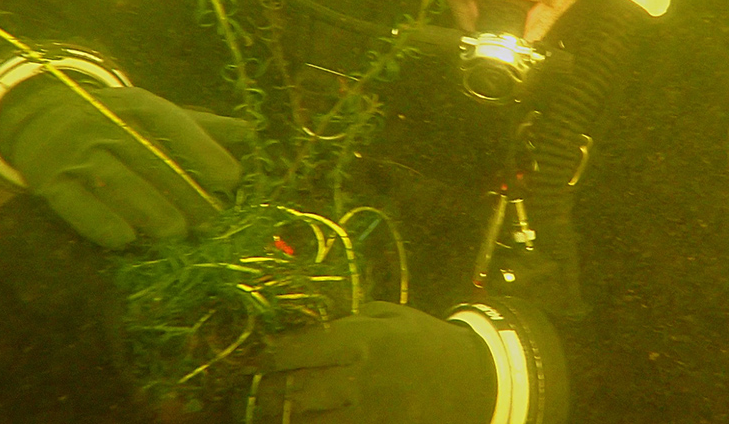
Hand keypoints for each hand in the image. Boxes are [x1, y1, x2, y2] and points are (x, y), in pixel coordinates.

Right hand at [0, 84, 251, 247]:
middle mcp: (104, 122)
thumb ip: (200, 128)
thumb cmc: (116, 121)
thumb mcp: (155, 115)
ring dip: (149, 210)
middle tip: (209, 222)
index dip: (204, 152)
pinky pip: (76, 205)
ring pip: (117, 183)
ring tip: (175, 233)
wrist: (39, 115)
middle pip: (150, 160)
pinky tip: (127, 240)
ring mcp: (73, 150)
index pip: (175, 126)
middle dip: (184, 192)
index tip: (231, 179)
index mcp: (137, 104)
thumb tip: (250, 133)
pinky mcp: (47, 179)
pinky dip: (102, 223)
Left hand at [253, 301, 495, 423]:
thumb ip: (350, 319)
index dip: (268, 355)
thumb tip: (306, 324)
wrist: (476, 381)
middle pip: (293, 391)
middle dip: (266, 392)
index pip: (297, 349)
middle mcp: (360, 379)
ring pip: (306, 421)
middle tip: (252, 388)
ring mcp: (368, 414)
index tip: (253, 356)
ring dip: (285, 415)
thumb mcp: (392, 315)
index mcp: (363, 340)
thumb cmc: (428, 342)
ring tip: (270, 409)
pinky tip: (304, 420)